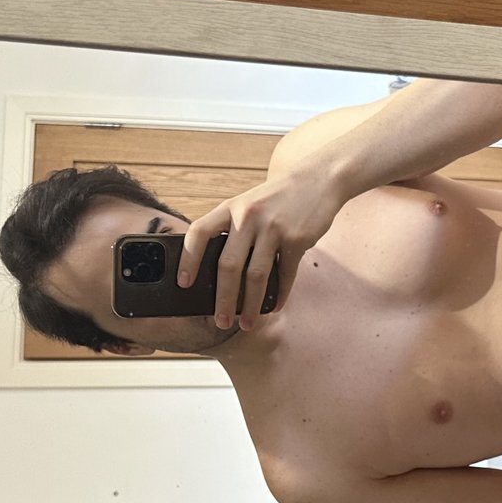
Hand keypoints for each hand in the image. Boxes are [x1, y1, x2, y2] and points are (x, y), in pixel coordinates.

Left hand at [178, 167, 346, 329]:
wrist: (317, 179)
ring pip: (256, 276)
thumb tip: (215, 273)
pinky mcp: (298, 239)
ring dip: (251, 305)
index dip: (188, 259)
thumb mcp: (248, 204)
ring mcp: (274, 228)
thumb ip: (232, 229)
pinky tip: (275, 306)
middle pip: (228, 265)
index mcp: (231, 207)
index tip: (183, 283)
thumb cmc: (276, 199)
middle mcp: (249, 216)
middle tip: (220, 320)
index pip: (199, 232)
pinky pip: (285, 275)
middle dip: (223, 299)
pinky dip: (279, 295)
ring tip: (247, 323)